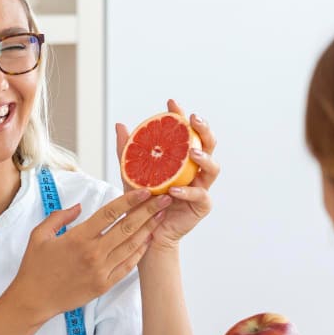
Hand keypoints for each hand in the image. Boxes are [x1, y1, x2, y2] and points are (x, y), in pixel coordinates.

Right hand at [7, 189, 171, 321]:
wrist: (33, 300)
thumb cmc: (34, 267)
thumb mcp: (39, 235)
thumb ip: (60, 217)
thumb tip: (80, 207)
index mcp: (78, 238)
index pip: (110, 213)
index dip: (129, 200)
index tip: (144, 191)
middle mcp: (93, 253)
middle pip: (127, 227)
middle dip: (148, 211)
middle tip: (164, 199)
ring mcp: (100, 271)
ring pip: (131, 246)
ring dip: (149, 229)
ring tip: (162, 216)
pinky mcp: (103, 285)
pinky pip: (127, 266)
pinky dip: (139, 252)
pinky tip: (147, 241)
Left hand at [116, 99, 220, 250]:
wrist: (145, 231)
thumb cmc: (142, 201)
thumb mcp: (132, 173)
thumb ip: (128, 151)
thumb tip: (121, 125)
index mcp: (182, 159)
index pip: (186, 132)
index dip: (181, 116)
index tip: (171, 103)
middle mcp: (195, 170)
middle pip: (208, 145)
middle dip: (203, 130)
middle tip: (193, 120)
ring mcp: (201, 187)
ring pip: (213, 168)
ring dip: (204, 158)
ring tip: (191, 152)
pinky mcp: (201, 206)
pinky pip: (200, 196)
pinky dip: (188, 192)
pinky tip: (174, 190)